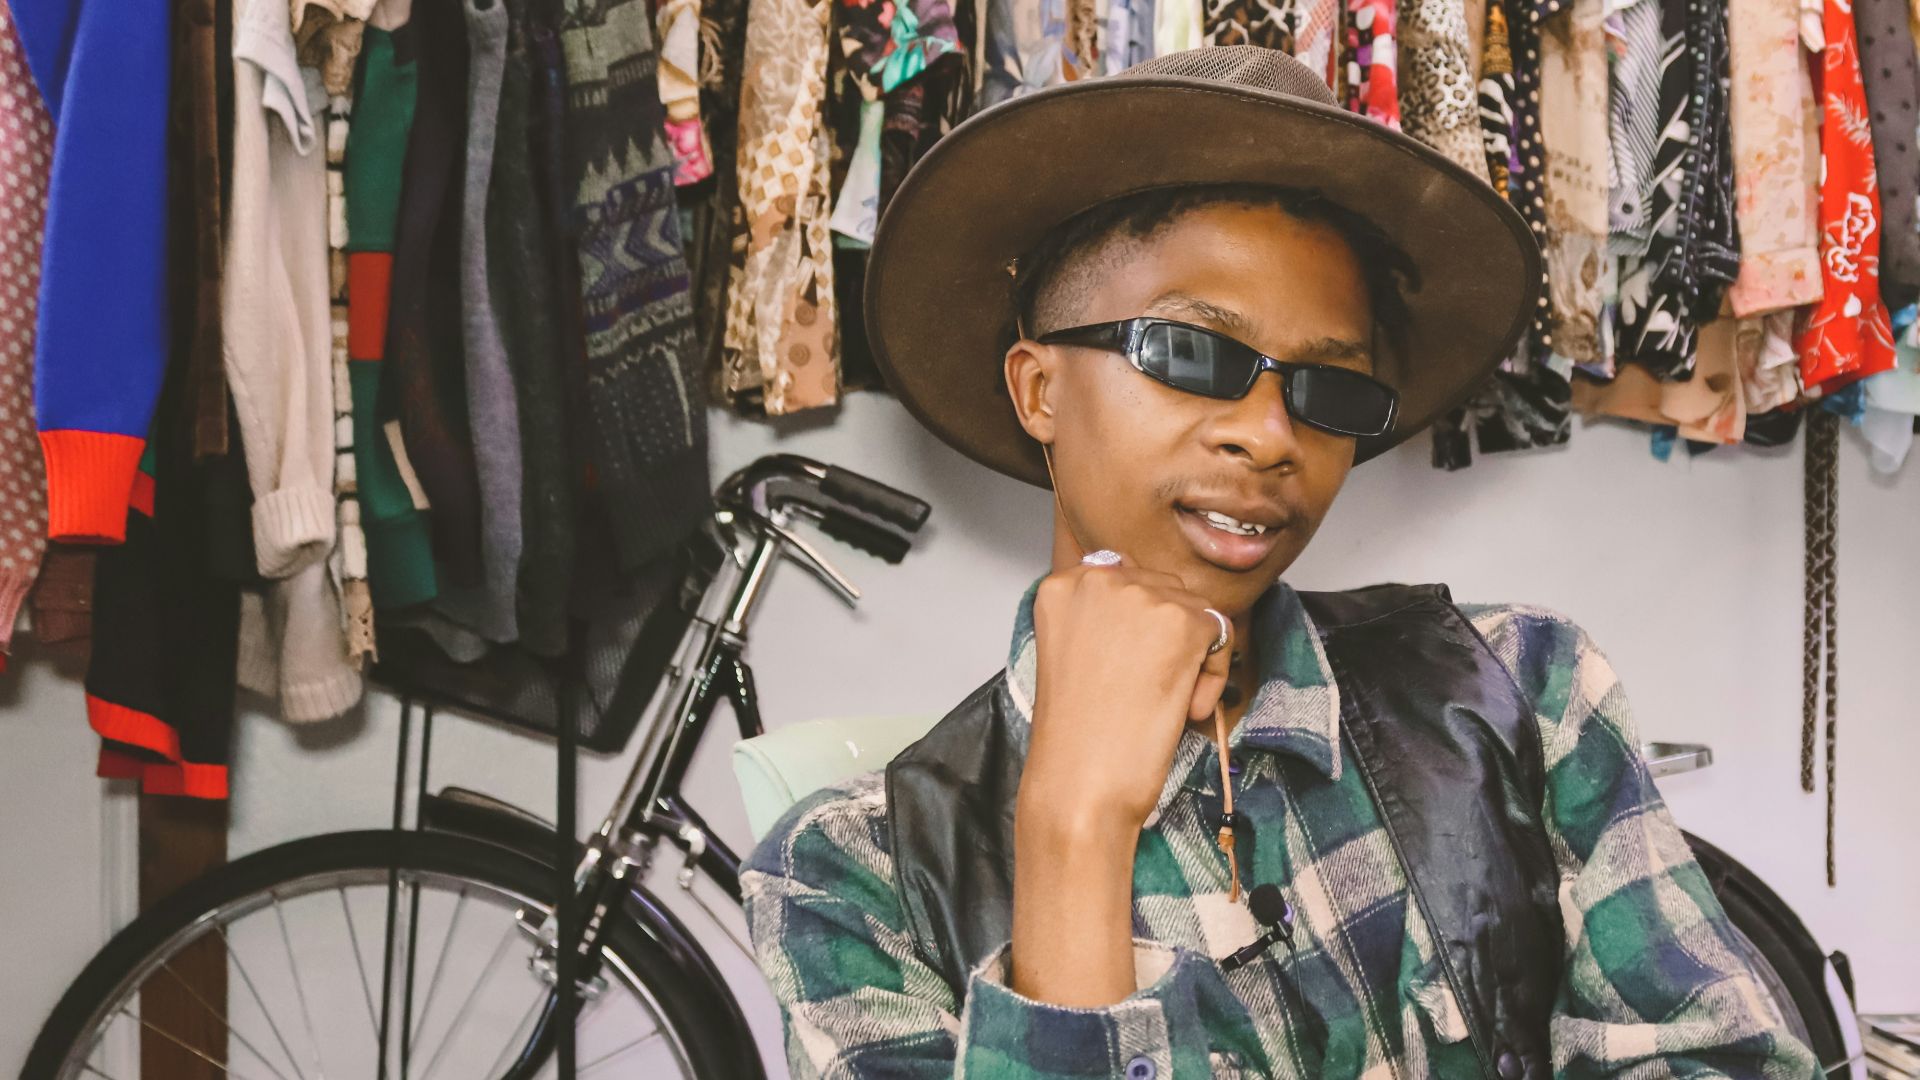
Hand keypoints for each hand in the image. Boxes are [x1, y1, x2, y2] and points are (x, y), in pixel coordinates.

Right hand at [1018, 557, 1233, 835]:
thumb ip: (1104, 617)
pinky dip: (1212, 676)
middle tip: (1147, 689)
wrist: (1080, 782)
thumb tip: (1153, 604)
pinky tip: (1183, 709)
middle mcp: (1098, 579)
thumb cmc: (1076, 733)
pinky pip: (1220, 636)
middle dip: (1168, 638)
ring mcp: (1140, 596)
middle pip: (1163, 589)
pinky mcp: (1181, 622)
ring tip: (1165, 703)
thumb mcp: (1075, 653)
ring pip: (1195, 612)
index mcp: (1062, 586)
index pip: (1123, 577)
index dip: (1137, 626)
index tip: (1129, 667)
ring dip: (1193, 657)